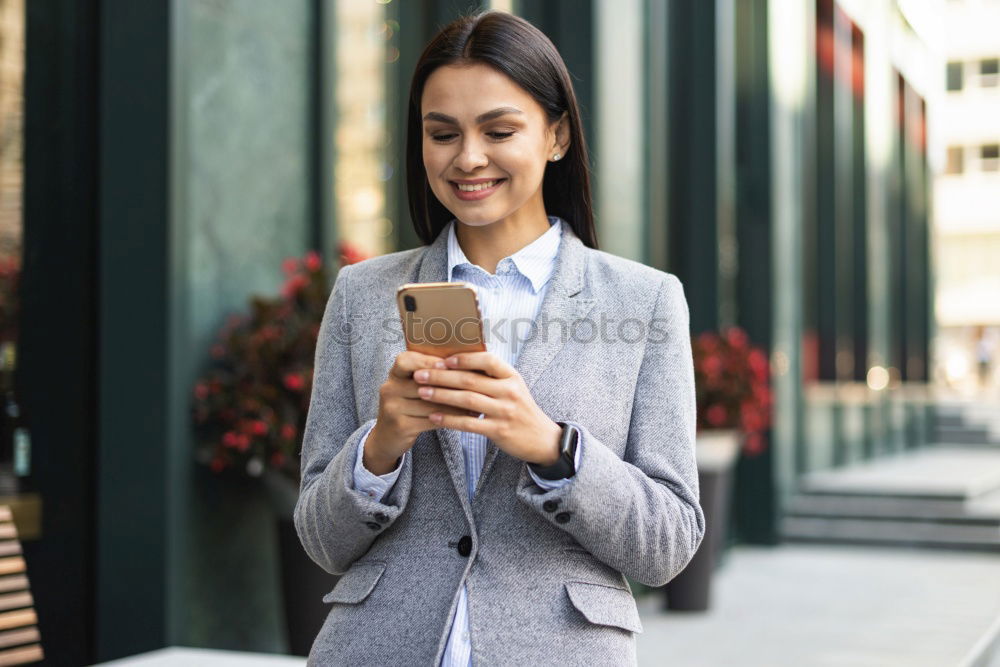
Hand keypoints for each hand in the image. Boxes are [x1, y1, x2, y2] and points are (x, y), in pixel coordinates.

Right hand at [366, 350, 481, 473]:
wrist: (387, 438)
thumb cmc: (408, 407)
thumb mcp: (411, 387)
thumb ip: (429, 374)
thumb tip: (465, 361)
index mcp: (394, 374)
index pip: (406, 360)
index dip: (427, 361)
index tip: (448, 364)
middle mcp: (389, 389)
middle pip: (423, 383)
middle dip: (450, 383)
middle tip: (474, 382)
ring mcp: (393, 408)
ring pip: (431, 403)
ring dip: (455, 403)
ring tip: (476, 402)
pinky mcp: (401, 426)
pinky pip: (431, 419)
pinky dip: (451, 418)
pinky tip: (465, 417)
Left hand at [412, 351, 562, 465]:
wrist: (542, 439)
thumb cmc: (521, 409)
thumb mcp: (513, 387)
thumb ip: (492, 375)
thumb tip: (461, 360)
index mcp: (512, 376)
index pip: (487, 360)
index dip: (464, 358)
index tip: (442, 359)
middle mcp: (509, 391)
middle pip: (470, 379)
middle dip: (441, 376)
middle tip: (420, 374)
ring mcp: (504, 411)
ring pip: (467, 400)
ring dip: (441, 395)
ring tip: (422, 392)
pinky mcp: (498, 431)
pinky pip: (469, 423)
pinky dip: (449, 419)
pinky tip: (434, 416)